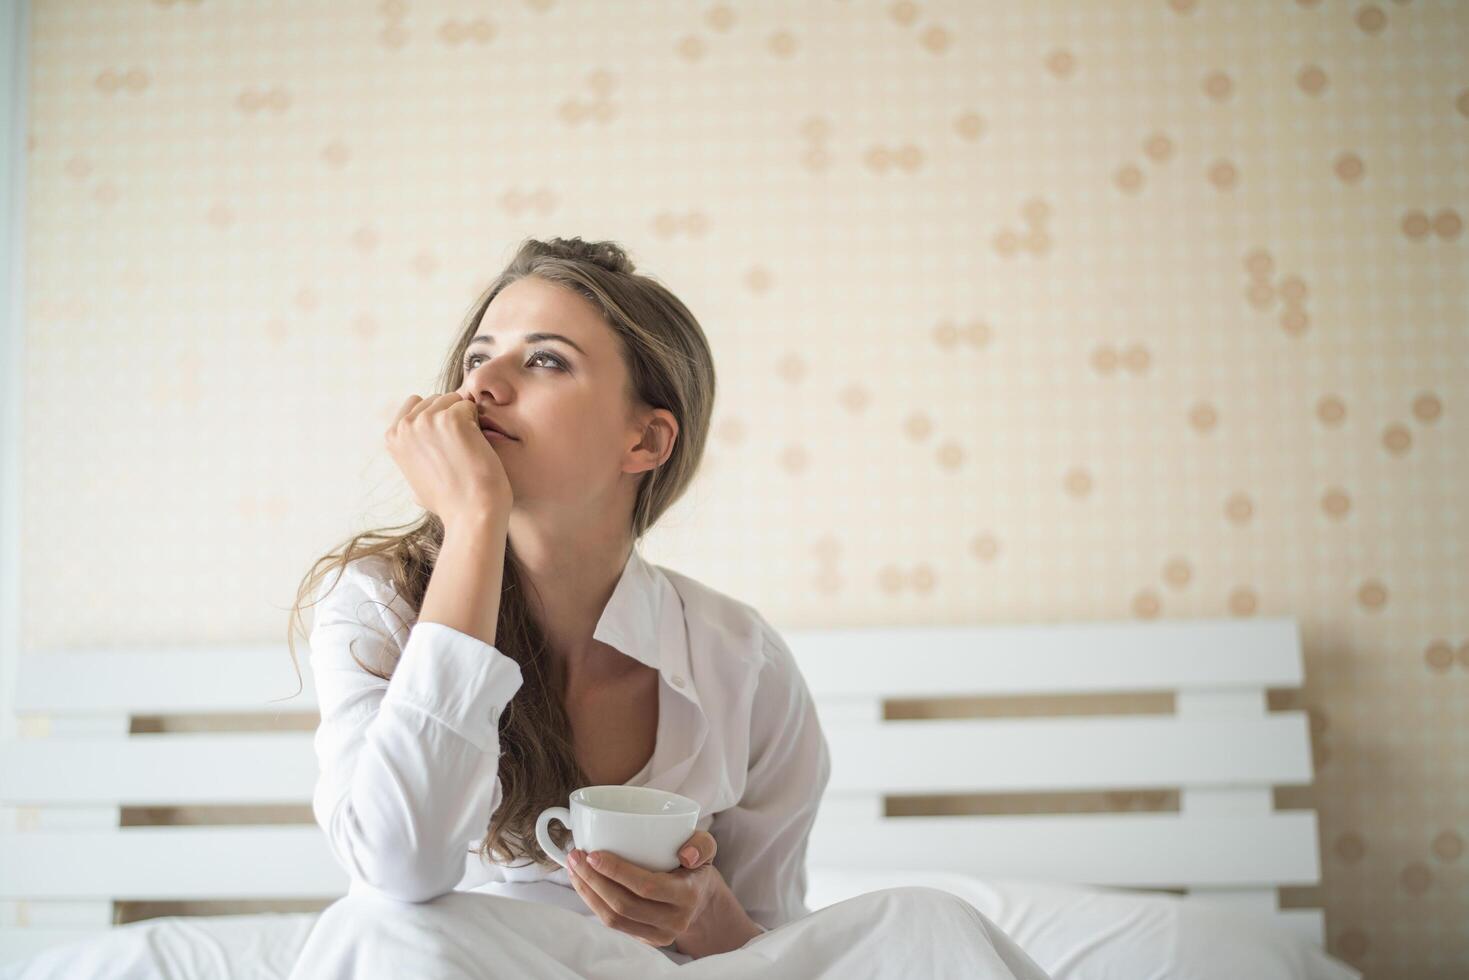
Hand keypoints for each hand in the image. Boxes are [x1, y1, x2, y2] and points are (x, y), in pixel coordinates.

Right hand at [385, 392, 511, 528]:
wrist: (471, 513)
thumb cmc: (450, 501)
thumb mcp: (414, 476)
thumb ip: (408, 453)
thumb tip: (399, 439)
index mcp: (392, 436)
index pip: (417, 402)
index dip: (437, 420)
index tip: (444, 447)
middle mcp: (405, 426)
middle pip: (437, 399)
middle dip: (452, 418)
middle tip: (458, 453)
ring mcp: (426, 420)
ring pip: (454, 400)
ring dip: (466, 420)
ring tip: (466, 452)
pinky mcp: (451, 419)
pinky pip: (470, 406)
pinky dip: (478, 425)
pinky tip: (475, 450)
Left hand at [566, 830, 717, 947]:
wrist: (700, 899)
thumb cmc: (695, 866)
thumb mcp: (706, 848)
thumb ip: (701, 844)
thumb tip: (685, 855)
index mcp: (688, 895)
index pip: (646, 887)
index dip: (616, 872)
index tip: (593, 854)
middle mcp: (674, 921)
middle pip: (624, 905)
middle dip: (593, 880)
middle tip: (575, 856)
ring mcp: (658, 935)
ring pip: (614, 919)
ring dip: (588, 893)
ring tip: (573, 868)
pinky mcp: (644, 939)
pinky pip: (613, 924)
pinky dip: (593, 903)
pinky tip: (582, 883)